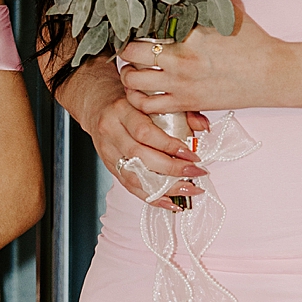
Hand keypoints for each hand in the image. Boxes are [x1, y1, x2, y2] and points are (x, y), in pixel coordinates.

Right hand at [78, 59, 208, 208]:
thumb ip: (179, 110)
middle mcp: (111, 131)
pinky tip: (170, 202)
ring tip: (188, 189)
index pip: (145, 132)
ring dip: (164, 187)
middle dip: (171, 168)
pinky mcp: (110, 166)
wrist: (98, 105)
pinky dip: (152, 197)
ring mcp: (108, 152)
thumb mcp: (150, 99)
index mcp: (121, 110)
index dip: (170, 146)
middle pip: (140, 156)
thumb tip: (203, 127)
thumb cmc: (129, 101)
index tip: (192, 155)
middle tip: (195, 172)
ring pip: (134, 176)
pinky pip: (130, 187)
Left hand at [120, 3, 289, 115]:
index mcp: (190, 31)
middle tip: (129, 47)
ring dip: (128, 74)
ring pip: (134, 81)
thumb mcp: (230, 11)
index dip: (132, 22)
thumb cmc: (254, 41)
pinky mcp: (187, 102)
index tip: (129, 21)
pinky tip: (144, 91)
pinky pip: (148, 105)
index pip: (146, 24)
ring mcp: (182, 83)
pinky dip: (139, 99)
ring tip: (133, 69)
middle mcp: (181, 58)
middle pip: (131, 52)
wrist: (273, 74)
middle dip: (126, 48)